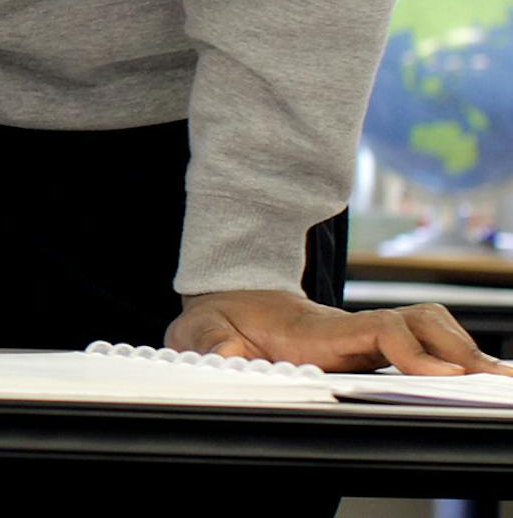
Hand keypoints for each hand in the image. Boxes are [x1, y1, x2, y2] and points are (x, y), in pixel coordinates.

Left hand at [167, 289, 512, 375]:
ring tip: (499, 380)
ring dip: (464, 352)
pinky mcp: (367, 351)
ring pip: (429, 331)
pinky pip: (421, 347)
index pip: (379, 329)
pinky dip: (454, 359)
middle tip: (494, 381)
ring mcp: (363, 339)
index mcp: (315, 329)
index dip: (412, 348)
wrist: (224, 303)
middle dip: (459, 350)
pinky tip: (479, 379)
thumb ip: (211, 342)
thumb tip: (229, 354)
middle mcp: (350, 330)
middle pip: (421, 325)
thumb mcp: (200, 331)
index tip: (439, 373)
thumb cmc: (216, 320)